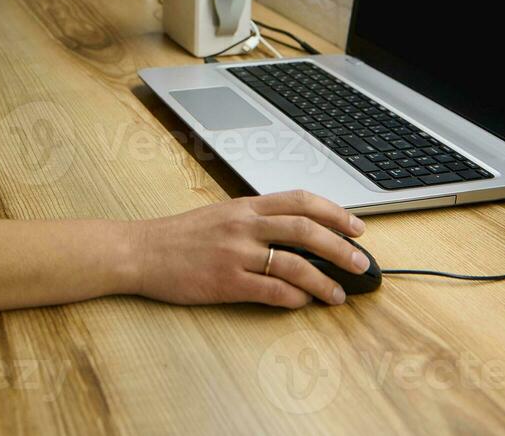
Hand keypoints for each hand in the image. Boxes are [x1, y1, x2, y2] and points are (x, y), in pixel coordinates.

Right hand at [126, 189, 368, 307]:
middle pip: (305, 230)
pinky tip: (302, 303)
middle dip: (340, 248)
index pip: (300, 201)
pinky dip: (293, 298)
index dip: (335, 212)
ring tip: (339, 295)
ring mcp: (235, 253)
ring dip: (323, 281)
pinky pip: (270, 289)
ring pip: (294, 263)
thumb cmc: (182, 237)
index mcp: (246, 206)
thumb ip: (257, 222)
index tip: (358, 227)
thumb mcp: (222, 216)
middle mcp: (244, 225)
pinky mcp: (225, 282)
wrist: (143, 251)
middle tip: (361, 263)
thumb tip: (299, 237)